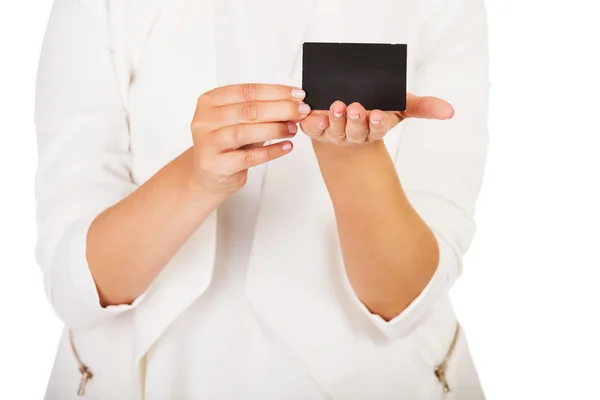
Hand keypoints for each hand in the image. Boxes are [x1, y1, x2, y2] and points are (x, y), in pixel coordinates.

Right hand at [190, 83, 309, 195]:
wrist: (208, 175)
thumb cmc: (226, 146)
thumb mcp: (239, 123)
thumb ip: (261, 113)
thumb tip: (293, 104)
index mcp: (210, 102)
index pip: (247, 91)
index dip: (275, 92)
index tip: (297, 94)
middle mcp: (204, 121)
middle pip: (248, 110)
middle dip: (280, 109)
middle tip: (301, 111)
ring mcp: (208, 144)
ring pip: (246, 132)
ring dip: (275, 129)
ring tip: (293, 129)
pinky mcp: (216, 165)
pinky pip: (249, 157)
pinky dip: (271, 151)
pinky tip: (285, 147)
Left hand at [299, 93, 454, 144]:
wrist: (345, 111)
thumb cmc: (375, 108)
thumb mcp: (400, 105)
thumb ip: (423, 106)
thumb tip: (450, 111)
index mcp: (373, 128)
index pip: (377, 129)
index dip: (377, 123)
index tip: (379, 115)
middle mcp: (354, 133)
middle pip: (355, 129)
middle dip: (356, 120)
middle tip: (356, 107)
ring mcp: (334, 132)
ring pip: (335, 129)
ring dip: (336, 120)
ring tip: (338, 106)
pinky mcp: (315, 128)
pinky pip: (313, 129)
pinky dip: (313, 124)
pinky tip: (316, 118)